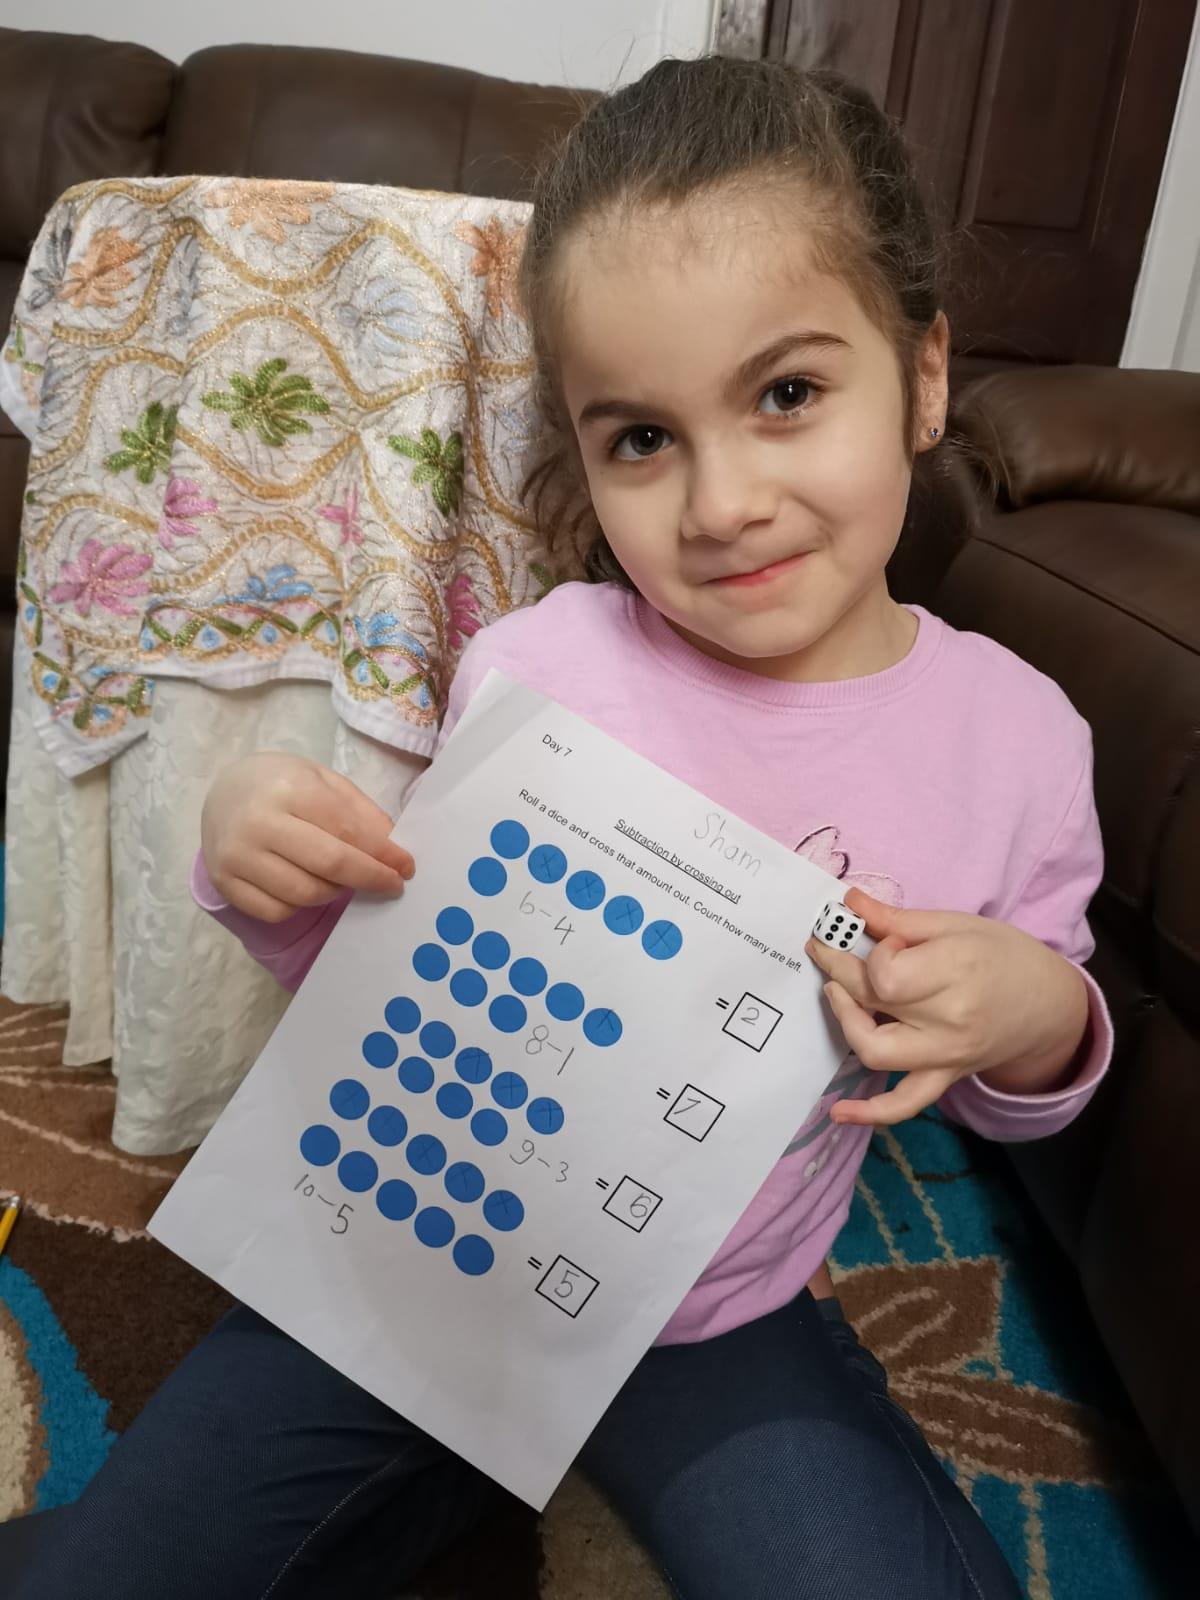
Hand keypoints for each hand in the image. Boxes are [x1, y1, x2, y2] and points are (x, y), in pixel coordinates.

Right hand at [201, 752, 414, 922]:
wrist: (223, 792)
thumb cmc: (283, 784)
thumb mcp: (324, 781)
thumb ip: (360, 812)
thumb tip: (392, 850)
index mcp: (289, 789)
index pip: (347, 830)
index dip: (383, 853)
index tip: (406, 867)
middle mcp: (258, 823)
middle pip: (329, 866)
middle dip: (370, 878)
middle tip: (392, 885)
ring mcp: (237, 856)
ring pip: (304, 894)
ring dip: (336, 893)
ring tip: (343, 879)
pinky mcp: (225, 882)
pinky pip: (276, 911)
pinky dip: (300, 906)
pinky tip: (306, 886)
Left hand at [806, 889, 1088, 1127]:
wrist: (1050, 1005)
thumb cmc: (1004, 955)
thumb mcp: (956, 924)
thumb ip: (897, 918)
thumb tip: (848, 900)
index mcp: (956, 971)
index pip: (886, 973)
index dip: (874, 952)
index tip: (888, 940)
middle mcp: (949, 1019)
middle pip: (873, 1003)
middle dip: (840, 972)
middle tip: (828, 950)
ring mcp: (946, 1055)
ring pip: (875, 1052)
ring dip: (846, 1024)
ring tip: (837, 996)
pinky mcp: (944, 1078)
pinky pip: (904, 1105)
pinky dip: (870, 1112)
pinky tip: (837, 1112)